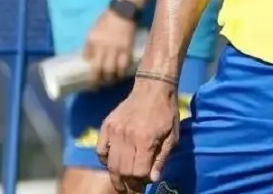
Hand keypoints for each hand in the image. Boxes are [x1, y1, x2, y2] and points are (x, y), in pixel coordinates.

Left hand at [83, 9, 136, 87]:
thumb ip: (89, 47)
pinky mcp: (128, 48)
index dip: (92, 78)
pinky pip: (125, 64)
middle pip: (102, 70)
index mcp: (93, 43)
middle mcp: (104, 48)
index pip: (92, 65)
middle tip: (100, 86)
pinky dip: (122, 72)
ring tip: (111, 82)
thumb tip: (87, 60)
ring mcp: (117, 49)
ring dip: (112, 79)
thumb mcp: (92, 32)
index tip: (91, 85)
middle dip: (101, 81)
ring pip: (114, 70)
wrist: (123, 12)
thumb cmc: (105, 21)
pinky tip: (121, 74)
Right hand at [97, 78, 179, 192]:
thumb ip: (161, 158)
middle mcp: (127, 137)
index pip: (138, 172)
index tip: (146, 183)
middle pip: (122, 171)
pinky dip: (105, 161)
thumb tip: (153, 179)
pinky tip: (113, 163)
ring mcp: (114, 131)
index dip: (141, 182)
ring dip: (116, 177)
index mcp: (145, 140)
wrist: (152, 88)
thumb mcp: (172, 135)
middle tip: (133, 188)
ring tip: (123, 183)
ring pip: (110, 164)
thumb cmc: (166, 112)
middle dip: (128, 184)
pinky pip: (100, 151)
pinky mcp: (106, 126)